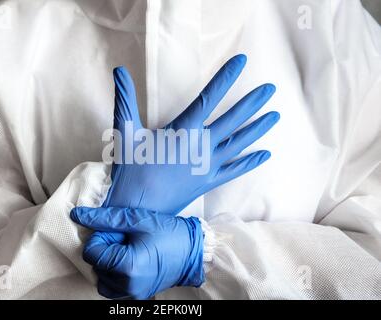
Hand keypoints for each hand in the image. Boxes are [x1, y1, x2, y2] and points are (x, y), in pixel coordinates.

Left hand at [70, 206, 203, 299]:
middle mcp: (128, 285)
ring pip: (102, 278)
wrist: (194, 251)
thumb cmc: (169, 233)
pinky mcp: (138, 295)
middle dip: (105, 249)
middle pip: (96, 265)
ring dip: (108, 263)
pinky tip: (128, 261)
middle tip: (125, 238)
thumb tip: (78, 215)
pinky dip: (115, 274)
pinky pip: (114, 288)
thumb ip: (105, 218)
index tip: (116, 232)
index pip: (92, 252)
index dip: (100, 238)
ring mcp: (133, 293)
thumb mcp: (137, 220)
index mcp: (127, 266)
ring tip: (126, 250)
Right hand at [104, 54, 279, 213]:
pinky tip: (265, 154)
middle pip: (233, 120)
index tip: (242, 62)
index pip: (209, 97)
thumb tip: (118, 70)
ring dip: (257, 129)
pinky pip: (234, 170)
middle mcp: (201, 146)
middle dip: (253, 103)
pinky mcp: (208, 182)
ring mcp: (207, 166)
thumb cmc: (130, 170)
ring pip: (238, 143)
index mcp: (183, 131)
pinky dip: (250, 162)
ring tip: (275, 116)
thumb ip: (125, 99)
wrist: (137, 209)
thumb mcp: (125, 132)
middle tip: (270, 89)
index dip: (226, 78)